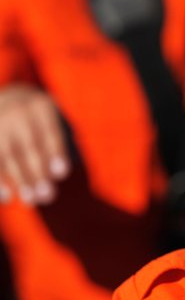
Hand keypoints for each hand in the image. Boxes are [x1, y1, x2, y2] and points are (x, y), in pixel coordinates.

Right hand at [0, 84, 70, 204]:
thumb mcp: (51, 121)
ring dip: (20, 180)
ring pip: (8, 155)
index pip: (50, 133)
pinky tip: (7, 198)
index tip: (62, 175)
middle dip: (38, 173)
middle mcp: (17, 111)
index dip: (56, 153)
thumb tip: (56, 176)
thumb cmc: (40, 120)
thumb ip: (55, 144)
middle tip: (48, 197)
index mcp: (41, 106)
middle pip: (29, 146)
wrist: (10, 99)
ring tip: (31, 200)